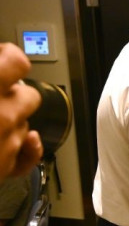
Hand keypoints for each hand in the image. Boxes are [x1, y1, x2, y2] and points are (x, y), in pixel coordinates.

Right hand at [0, 43, 42, 180]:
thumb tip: (2, 58)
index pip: (17, 62)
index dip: (8, 57)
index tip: (1, 57)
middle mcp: (3, 115)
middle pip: (28, 94)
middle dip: (13, 93)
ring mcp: (7, 143)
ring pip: (25, 123)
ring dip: (12, 120)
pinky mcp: (5, 168)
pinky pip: (28, 155)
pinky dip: (25, 149)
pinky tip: (18, 141)